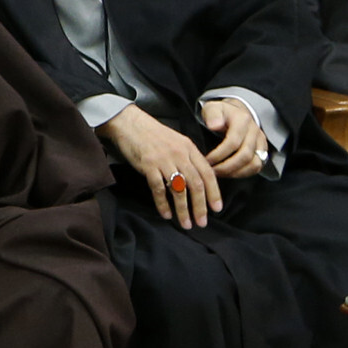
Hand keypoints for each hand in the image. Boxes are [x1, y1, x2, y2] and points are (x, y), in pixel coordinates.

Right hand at [97, 105, 222, 227]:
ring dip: (183, 209)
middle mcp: (180, 154)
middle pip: (196, 184)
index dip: (214, 192)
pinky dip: (163, 203)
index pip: (207, 173)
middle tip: (202, 222)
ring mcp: (164, 160)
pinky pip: (158, 189)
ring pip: (179, 189)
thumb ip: (188, 158)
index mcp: (189, 148)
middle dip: (200, 206)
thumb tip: (198, 180)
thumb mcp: (177, 142)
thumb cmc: (153, 135)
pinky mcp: (148, 166)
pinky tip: (166, 214)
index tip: (217, 209)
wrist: (130, 124)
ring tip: (186, 224)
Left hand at [202, 98, 269, 179]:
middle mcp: (255, 131)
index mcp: (242, 120)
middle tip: (211, 171)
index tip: (206, 160)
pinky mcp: (263, 151)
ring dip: (235, 172)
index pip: (233, 142)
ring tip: (219, 173)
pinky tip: (229, 173)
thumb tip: (214, 125)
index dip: (218, 155)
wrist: (235, 112)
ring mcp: (260, 141)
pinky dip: (243, 173)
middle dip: (226, 167)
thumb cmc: (221, 113)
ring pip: (254, 164)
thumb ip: (212, 115)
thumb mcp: (212, 108)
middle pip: (245, 155)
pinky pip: (257, 167)